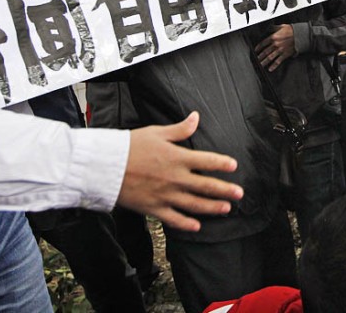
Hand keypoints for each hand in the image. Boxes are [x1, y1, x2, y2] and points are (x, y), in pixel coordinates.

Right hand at [117, 112, 242, 230]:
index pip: (206, 161)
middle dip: (225, 190)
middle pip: (206, 186)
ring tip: (227, 208)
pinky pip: (174, 219)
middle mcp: (175, 178)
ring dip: (212, 207)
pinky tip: (197, 227)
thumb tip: (196, 117)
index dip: (222, 164)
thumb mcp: (156, 132)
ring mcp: (165, 195)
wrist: (105, 166)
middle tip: (240, 193)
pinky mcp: (153, 208)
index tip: (234, 166)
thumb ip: (179, 129)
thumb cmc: (129, 146)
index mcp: (177, 157)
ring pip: (195, 204)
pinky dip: (186, 224)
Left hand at [255, 24, 295, 70]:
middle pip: (265, 52)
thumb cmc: (292, 30)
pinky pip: (278, 61)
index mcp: (273, 37)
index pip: (263, 43)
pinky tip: (270, 69)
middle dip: (260, 56)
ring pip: (270, 57)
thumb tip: (269, 27)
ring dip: (264, 62)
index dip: (258, 47)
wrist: (300, 35)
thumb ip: (274, 28)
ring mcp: (280, 50)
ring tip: (261, 65)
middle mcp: (275, 44)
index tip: (256, 50)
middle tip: (256, 60)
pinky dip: (274, 66)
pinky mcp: (285, 54)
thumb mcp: (281, 26)